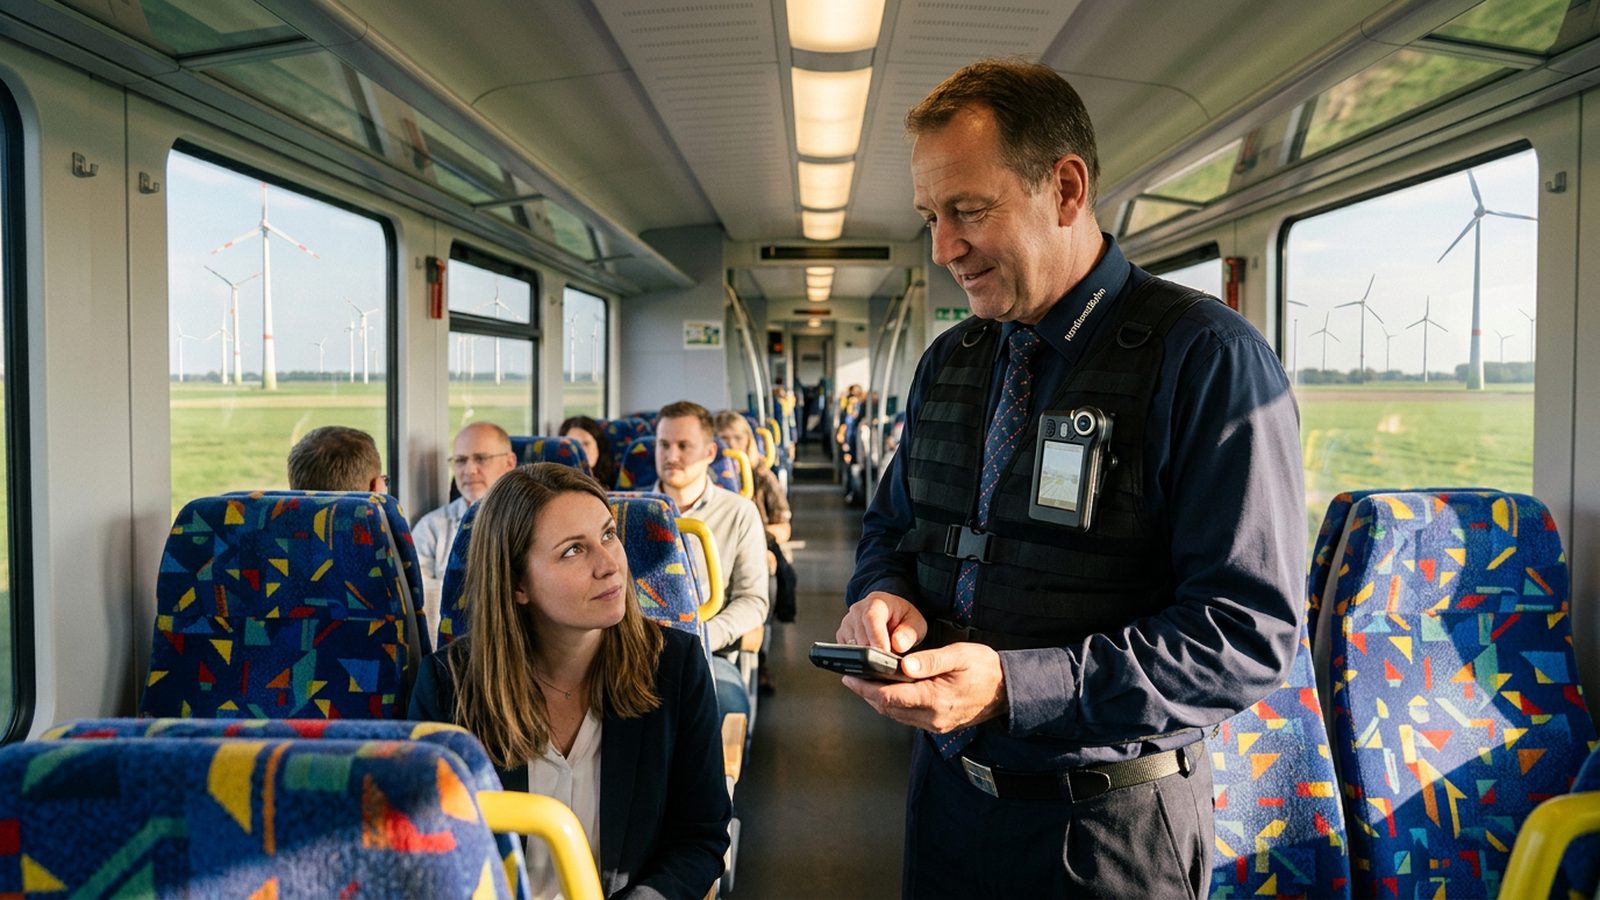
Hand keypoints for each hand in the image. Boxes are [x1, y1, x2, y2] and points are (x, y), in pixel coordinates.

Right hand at [836, 591, 925, 653]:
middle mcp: (857, 610)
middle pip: (861, 637)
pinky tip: (872, 655)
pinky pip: (847, 652)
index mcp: (877, 602)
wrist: (890, 612)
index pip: (872, 619)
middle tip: (890, 661)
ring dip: (868, 657)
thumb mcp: (915, 623)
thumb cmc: (902, 617)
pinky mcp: (841, 635)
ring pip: (853, 647)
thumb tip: (898, 644)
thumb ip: (909, 633)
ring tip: (883, 655)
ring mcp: (847, 622)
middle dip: (875, 654)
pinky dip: (860, 659)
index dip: (878, 638)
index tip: (886, 653)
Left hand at [841, 642, 1006, 733]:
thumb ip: (929, 661)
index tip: (850, 675)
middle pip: (888, 709)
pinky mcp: (937, 725)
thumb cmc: (985, 668)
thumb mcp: (959, 655)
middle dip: (866, 693)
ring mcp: (935, 725)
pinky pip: (907, 717)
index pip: (890, 697)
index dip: (866, 687)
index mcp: (936, 699)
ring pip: (896, 715)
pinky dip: (893, 704)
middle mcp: (933, 718)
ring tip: (863, 682)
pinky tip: (887, 691)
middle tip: (850, 676)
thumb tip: (902, 666)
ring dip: (877, 700)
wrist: (1007, 690)